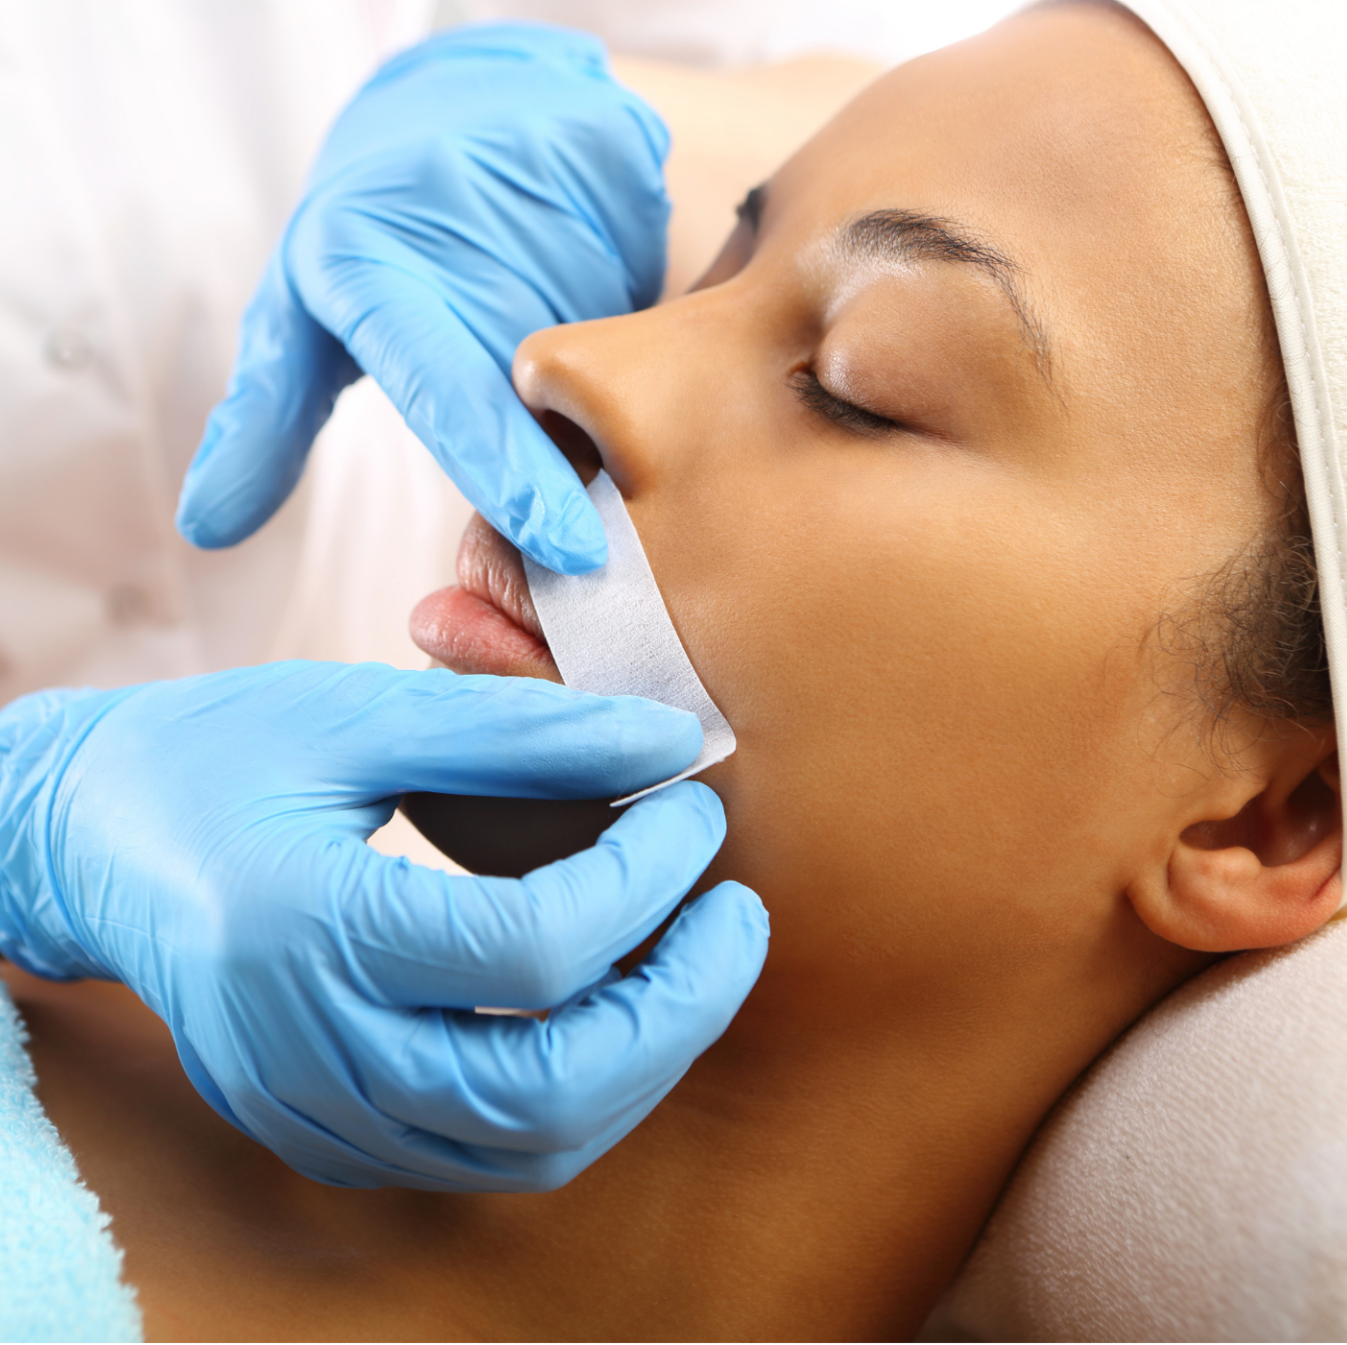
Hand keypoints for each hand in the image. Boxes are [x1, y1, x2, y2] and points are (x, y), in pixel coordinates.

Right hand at [0, 664, 767, 1189]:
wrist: (94, 842)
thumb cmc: (216, 756)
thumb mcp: (360, 714)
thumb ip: (520, 729)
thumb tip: (667, 738)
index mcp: (304, 928)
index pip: (534, 948)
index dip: (647, 876)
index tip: (691, 810)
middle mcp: (310, 1050)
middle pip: (549, 1089)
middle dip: (681, 1004)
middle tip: (736, 914)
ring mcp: (318, 1109)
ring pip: (532, 1142)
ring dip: (647, 1057)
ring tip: (694, 957)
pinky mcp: (332, 1129)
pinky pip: (490, 1148)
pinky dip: (582, 1086)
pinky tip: (612, 1003)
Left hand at [176, 23, 669, 574]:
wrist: (452, 105)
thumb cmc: (370, 241)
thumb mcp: (300, 318)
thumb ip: (262, 421)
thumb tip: (207, 526)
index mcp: (368, 270)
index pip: (449, 392)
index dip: (508, 472)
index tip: (570, 548)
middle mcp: (459, 220)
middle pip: (549, 387)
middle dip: (562, 434)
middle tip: (535, 407)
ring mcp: (547, 178)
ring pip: (614, 345)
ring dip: (601, 378)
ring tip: (552, 332)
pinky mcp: (618, 152)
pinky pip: (653, 285)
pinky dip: (636, 318)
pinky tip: (594, 288)